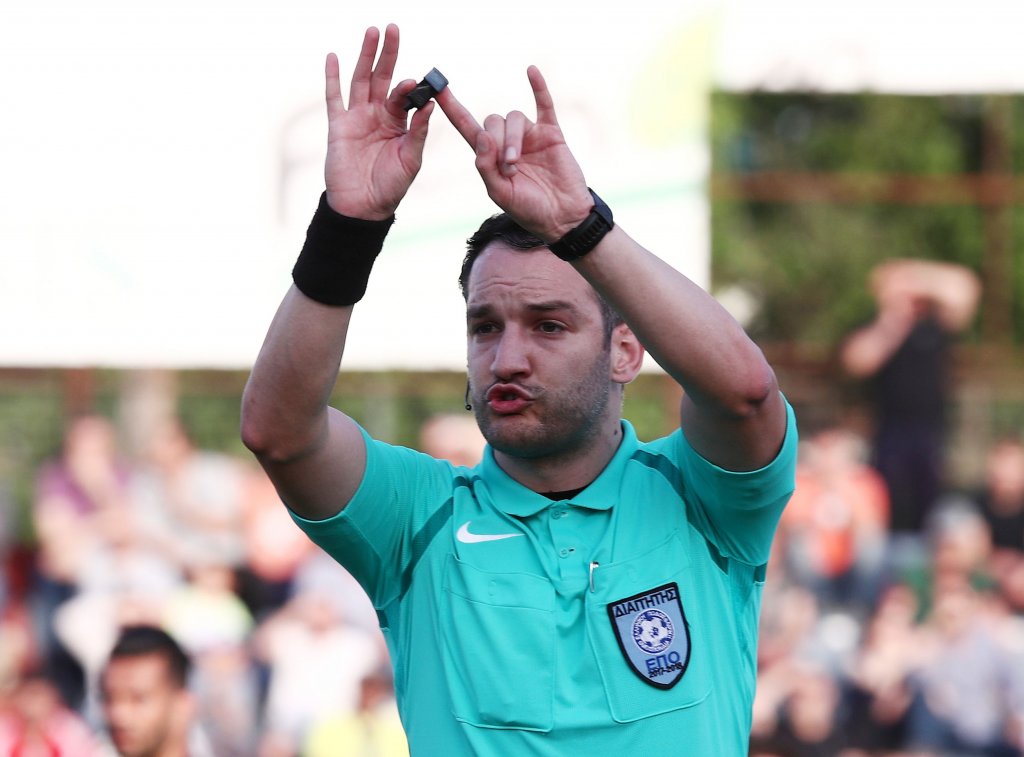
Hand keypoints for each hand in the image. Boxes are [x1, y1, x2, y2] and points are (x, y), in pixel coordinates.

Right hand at [323, 24, 432, 219]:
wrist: (364, 207)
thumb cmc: (391, 187)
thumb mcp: (411, 159)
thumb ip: (418, 132)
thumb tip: (430, 105)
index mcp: (398, 123)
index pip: (403, 96)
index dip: (408, 87)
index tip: (414, 83)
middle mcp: (377, 115)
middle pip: (382, 77)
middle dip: (387, 53)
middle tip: (392, 28)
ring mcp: (357, 119)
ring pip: (360, 80)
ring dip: (365, 56)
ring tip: (371, 32)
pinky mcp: (338, 127)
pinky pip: (334, 98)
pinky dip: (332, 78)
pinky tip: (334, 57)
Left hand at [436, 66, 592, 240]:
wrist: (562, 217)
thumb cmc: (528, 209)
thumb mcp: (499, 193)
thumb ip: (485, 165)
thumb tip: (482, 134)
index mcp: (490, 156)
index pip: (466, 125)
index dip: (451, 108)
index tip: (436, 88)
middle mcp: (507, 141)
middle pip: (493, 121)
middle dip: (497, 142)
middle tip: (508, 167)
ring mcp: (530, 135)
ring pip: (514, 118)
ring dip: (513, 139)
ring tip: (517, 163)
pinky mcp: (551, 133)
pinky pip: (544, 104)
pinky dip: (538, 87)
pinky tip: (531, 71)